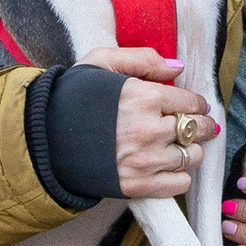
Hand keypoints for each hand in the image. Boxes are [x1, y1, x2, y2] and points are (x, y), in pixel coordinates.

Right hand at [81, 47, 215, 199]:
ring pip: (192, 157)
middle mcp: (147, 130)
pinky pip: (178, 184)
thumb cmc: (72, 96)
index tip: (195, 107)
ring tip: (180, 146)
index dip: (197, 104)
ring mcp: (143, 161)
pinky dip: (178, 176)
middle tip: (200, 126)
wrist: (43, 139)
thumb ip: (142, 59)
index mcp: (142, 96)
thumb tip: (178, 68)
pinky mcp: (136, 186)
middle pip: (196, 130)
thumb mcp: (101, 62)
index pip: (190, 102)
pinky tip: (167, 166)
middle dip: (202, 126)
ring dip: (191, 151)